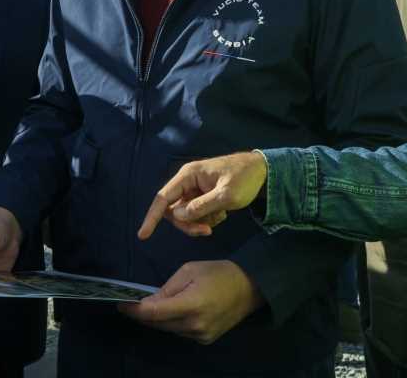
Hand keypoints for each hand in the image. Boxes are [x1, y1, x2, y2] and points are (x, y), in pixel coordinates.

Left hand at [118, 260, 263, 344]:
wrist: (249, 288)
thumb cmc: (218, 272)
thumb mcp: (189, 270)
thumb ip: (167, 288)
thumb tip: (149, 302)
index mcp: (192, 304)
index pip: (155, 313)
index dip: (134, 310)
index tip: (120, 304)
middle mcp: (195, 325)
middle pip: (159, 323)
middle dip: (143, 314)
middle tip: (131, 303)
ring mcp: (201, 336)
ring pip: (168, 329)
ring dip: (158, 319)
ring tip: (152, 305)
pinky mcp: (205, 340)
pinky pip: (180, 332)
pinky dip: (172, 323)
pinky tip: (172, 312)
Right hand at [137, 151, 268, 239]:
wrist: (262, 172)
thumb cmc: (244, 178)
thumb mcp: (225, 195)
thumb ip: (201, 206)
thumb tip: (178, 216)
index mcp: (188, 175)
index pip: (163, 198)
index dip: (152, 217)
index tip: (143, 235)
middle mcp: (188, 182)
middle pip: (174, 210)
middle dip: (188, 224)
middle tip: (208, 230)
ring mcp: (195, 190)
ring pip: (185, 215)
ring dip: (200, 222)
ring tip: (220, 218)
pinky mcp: (203, 197)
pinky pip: (196, 214)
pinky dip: (207, 219)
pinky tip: (222, 214)